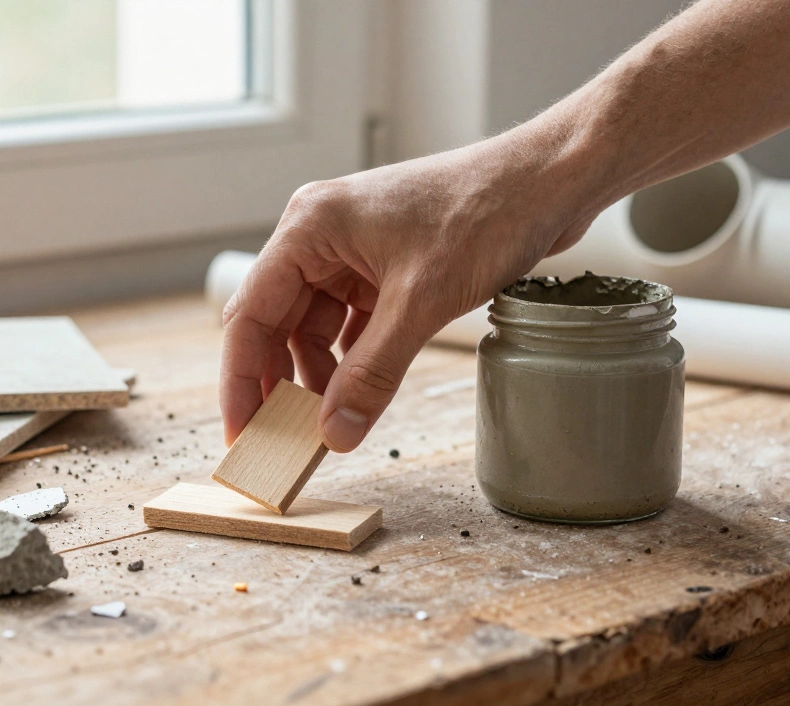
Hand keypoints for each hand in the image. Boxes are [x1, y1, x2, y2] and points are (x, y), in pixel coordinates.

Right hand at [219, 116, 607, 452]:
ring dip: (319, 377)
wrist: (549, 179)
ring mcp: (352, 251)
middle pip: (276, 323)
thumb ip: (372, 372)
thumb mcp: (421, 302)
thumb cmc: (485, 211)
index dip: (240, 378)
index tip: (241, 432)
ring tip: (327, 425)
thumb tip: (334, 432)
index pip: (250, 313)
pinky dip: (352, 360)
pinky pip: (350, 324)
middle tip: (279, 442)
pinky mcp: (384, 266)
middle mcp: (320, 235)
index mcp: (309, 227)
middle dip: (278, 383)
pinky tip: (358, 393)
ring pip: (313, 328)